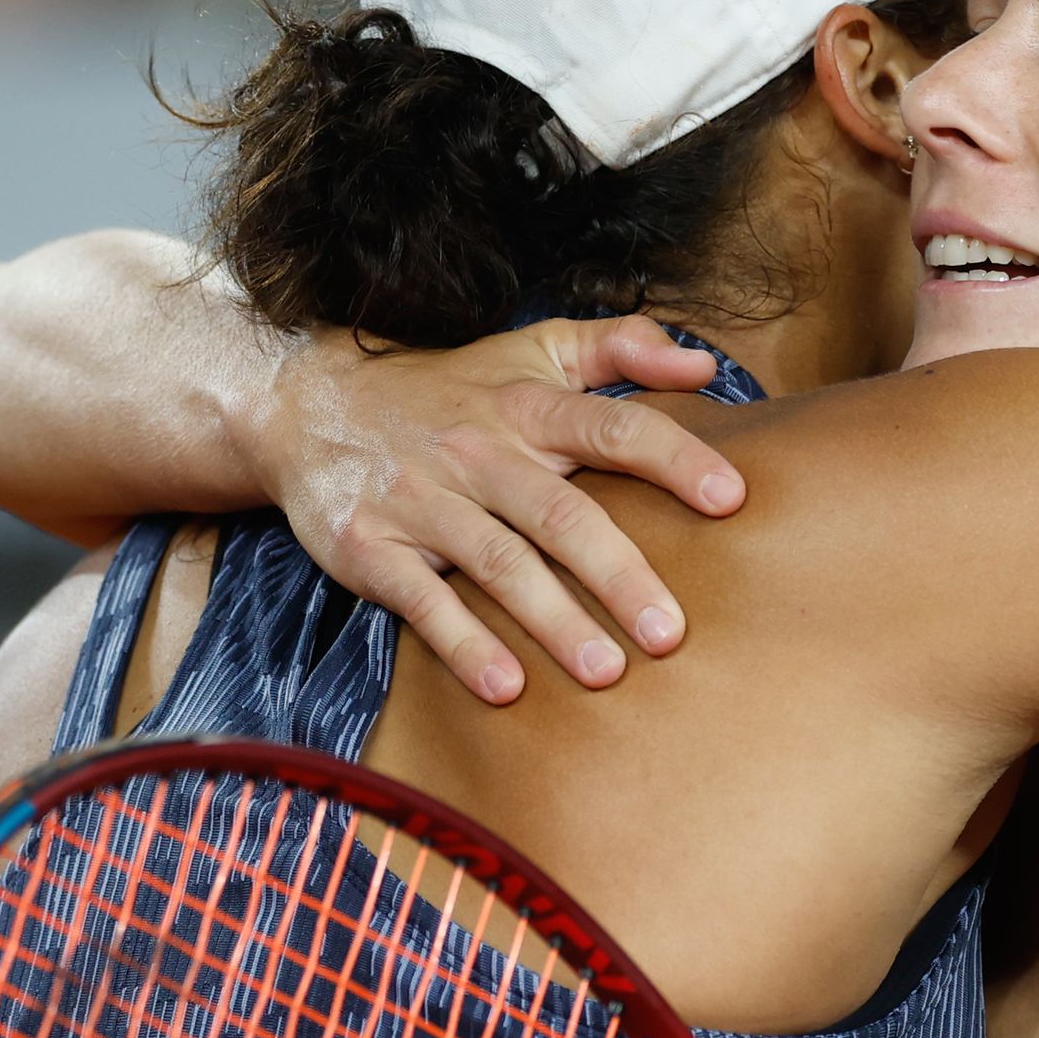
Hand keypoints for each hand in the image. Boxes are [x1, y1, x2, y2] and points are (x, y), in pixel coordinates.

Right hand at [231, 316, 744, 702]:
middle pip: (560, 514)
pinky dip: (462, 645)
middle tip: (671, 633)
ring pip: (496, 564)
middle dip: (618, 574)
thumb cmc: (449, 389)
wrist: (307, 402)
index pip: (612, 427)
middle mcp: (478, 452)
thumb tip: (704, 370)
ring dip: (551, 621)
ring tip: (605, 673)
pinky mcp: (371, 547)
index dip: (673, 459)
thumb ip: (619, 349)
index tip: (731, 498)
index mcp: (526, 406)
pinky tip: (507, 687)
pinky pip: (421, 602)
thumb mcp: (531, 349)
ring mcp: (421, 501)